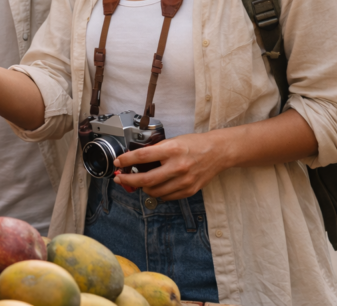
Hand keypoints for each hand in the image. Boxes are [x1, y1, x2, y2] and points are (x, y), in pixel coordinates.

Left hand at [112, 131, 228, 200]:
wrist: (218, 152)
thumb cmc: (194, 144)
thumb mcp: (173, 141)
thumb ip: (156, 150)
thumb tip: (136, 159)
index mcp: (172, 150)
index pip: (142, 156)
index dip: (126, 160)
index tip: (118, 162)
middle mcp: (178, 166)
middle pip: (146, 179)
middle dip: (128, 181)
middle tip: (120, 179)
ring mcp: (184, 181)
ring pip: (155, 191)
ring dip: (143, 188)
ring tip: (140, 182)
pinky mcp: (190, 190)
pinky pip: (167, 196)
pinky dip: (158, 192)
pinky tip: (156, 186)